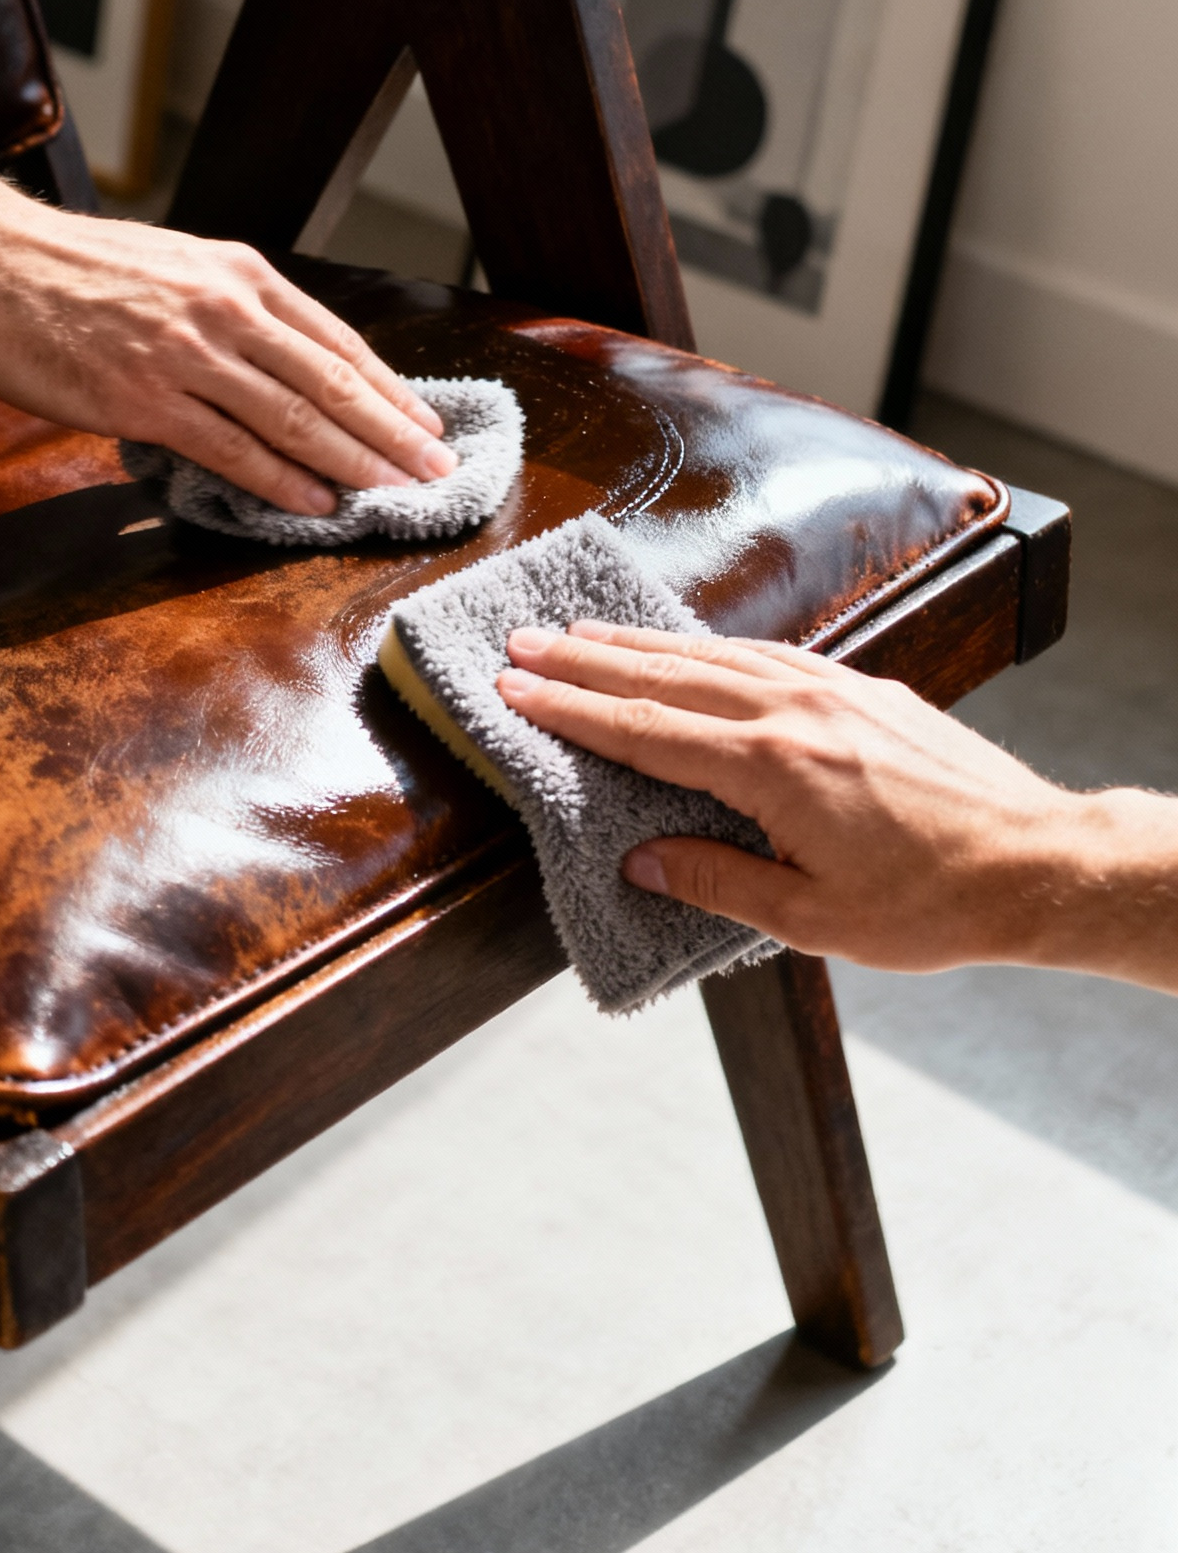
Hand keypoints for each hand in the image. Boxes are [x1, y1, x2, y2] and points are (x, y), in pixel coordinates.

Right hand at [0, 189, 456, 516]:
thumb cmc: (61, 265)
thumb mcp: (165, 265)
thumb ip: (220, 306)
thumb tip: (264, 358)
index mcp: (236, 272)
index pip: (335, 339)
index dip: (387, 389)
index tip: (425, 423)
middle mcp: (225, 307)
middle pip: (332, 381)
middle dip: (394, 432)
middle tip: (439, 471)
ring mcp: (187, 353)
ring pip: (295, 416)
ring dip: (357, 462)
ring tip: (400, 493)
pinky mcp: (144, 397)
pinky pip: (232, 446)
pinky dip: (283, 479)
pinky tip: (319, 503)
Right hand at [496, 623, 1177, 988]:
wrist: (1036, 861)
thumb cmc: (931, 903)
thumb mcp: (813, 919)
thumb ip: (718, 882)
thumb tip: (641, 861)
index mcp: (772, 767)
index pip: (645, 729)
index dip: (573, 710)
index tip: (515, 691)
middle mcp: (794, 710)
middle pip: (665, 675)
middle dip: (584, 660)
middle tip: (521, 644)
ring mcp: (830, 689)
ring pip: (711, 654)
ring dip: (638, 643)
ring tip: (579, 633)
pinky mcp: (861, 687)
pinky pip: (762, 653)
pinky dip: (706, 645)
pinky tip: (683, 646)